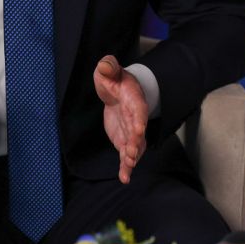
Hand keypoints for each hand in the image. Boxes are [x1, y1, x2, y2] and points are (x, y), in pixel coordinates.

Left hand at [93, 55, 147, 183]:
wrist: (118, 93)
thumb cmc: (114, 79)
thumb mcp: (109, 69)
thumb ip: (108, 66)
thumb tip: (105, 65)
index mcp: (134, 99)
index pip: (138, 110)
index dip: (139, 119)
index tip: (139, 129)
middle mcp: (136, 117)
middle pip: (138, 132)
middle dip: (135, 143)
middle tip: (130, 153)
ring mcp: (131, 131)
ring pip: (135, 146)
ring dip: (132, 157)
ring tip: (127, 167)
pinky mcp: (124, 140)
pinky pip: (126, 155)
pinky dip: (126, 167)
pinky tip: (124, 178)